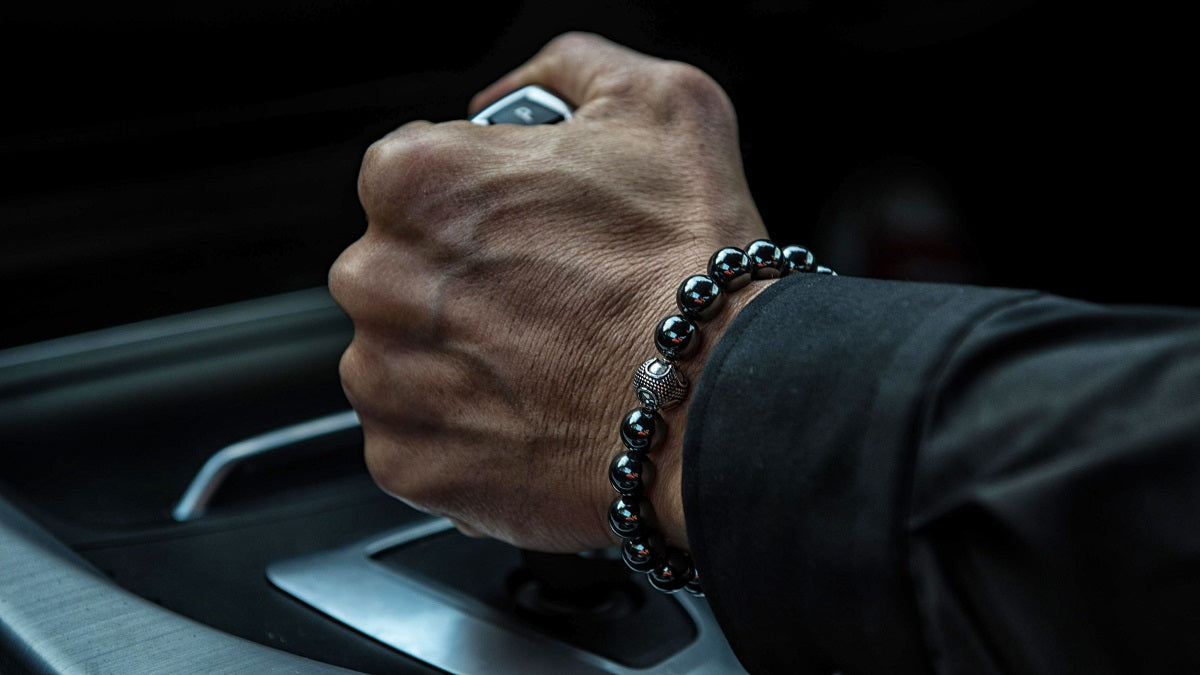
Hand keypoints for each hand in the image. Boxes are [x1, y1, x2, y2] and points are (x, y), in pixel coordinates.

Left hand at [330, 32, 768, 551]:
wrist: (718, 403)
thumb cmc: (689, 261)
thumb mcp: (660, 102)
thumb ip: (570, 66)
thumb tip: (517, 93)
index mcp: (417, 178)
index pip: (411, 175)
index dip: (480, 200)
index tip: (527, 231)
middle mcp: (378, 276)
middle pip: (399, 267)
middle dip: (461, 280)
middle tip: (548, 298)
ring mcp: (384, 376)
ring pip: (401, 353)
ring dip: (457, 355)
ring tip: (546, 361)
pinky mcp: (404, 460)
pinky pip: (416, 436)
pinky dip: (461, 430)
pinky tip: (531, 414)